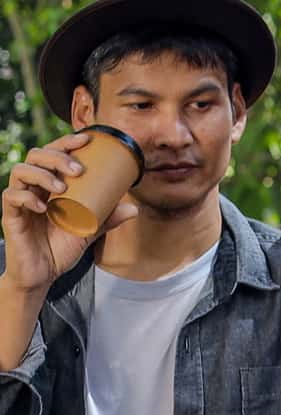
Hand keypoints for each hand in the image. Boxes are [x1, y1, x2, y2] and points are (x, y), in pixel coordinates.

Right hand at [1, 136, 137, 297]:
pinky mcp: (10, 215)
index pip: (53, 154)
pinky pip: (11, 196)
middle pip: (35, 155)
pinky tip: (44, 207)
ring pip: (20, 171)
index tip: (87, 139)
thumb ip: (107, 219)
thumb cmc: (61, 248)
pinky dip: (27, 197)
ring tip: (62, 187)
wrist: (43, 274)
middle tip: (78, 169)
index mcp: (50, 185)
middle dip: (57, 155)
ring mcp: (20, 200)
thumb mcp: (89, 231)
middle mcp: (33, 188)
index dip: (66, 143)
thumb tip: (134, 208)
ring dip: (43, 175)